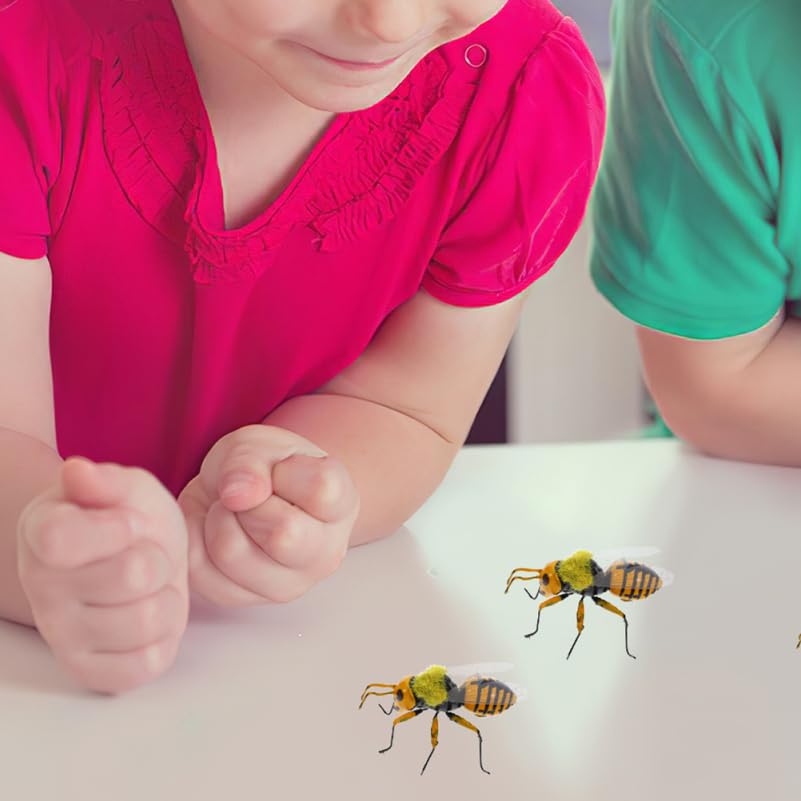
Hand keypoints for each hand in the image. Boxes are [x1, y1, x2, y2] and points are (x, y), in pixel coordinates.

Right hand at [17, 458, 188, 693]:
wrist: (135, 556)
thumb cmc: (127, 517)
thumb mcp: (126, 487)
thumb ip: (105, 481)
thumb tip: (77, 471)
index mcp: (41, 532)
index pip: (61, 539)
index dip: (117, 528)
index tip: (131, 523)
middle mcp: (41, 588)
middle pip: (132, 576)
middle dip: (157, 558)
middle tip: (145, 554)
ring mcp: (62, 634)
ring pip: (147, 620)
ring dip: (166, 597)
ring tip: (150, 585)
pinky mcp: (91, 671)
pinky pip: (148, 663)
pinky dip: (166, 636)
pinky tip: (149, 613)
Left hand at [178, 425, 358, 606]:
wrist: (242, 496)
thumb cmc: (264, 469)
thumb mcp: (258, 445)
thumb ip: (250, 462)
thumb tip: (239, 495)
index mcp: (342, 505)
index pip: (321, 490)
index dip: (287, 471)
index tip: (280, 470)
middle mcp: (325, 553)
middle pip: (283, 534)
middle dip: (250, 502)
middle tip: (250, 495)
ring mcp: (288, 584)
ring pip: (231, 552)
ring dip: (217, 518)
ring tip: (230, 510)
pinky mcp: (242, 599)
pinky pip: (199, 569)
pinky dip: (194, 536)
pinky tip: (213, 527)